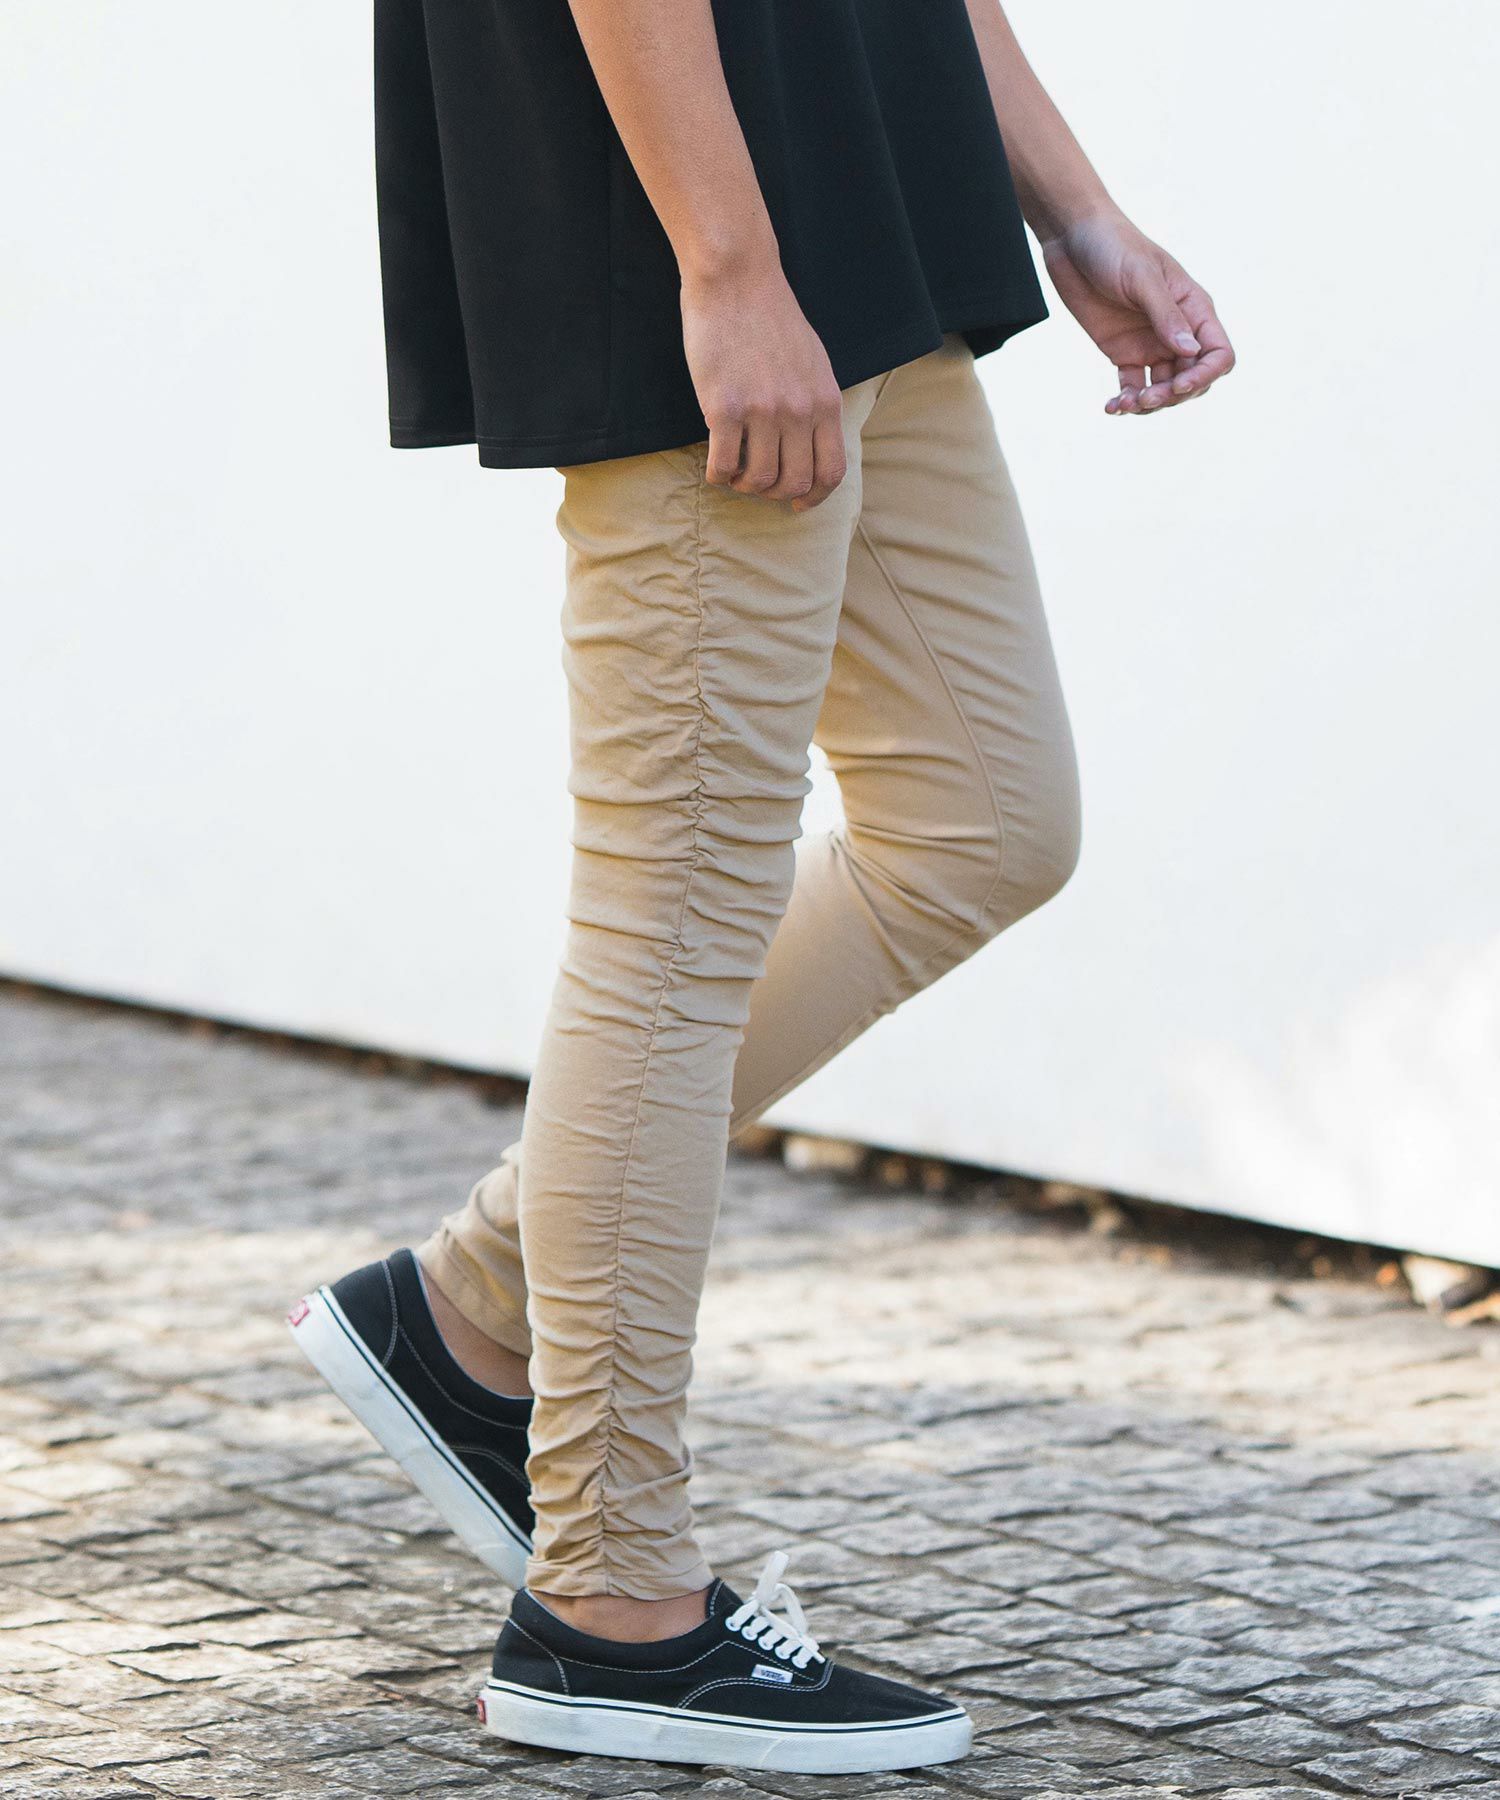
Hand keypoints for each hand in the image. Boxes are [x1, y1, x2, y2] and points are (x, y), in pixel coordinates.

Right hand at [680, 263, 846, 509]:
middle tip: (757, 482)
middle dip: (774, 493)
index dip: (816, 497)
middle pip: (794, 482)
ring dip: (744, 485)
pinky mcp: (724, 408)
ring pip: (758, 480)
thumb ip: (816, 403)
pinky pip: (723, 465)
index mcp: (825, 401)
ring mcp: (762, 412)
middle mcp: (799, 411)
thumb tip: (812, 442)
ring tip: (734, 472)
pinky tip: (715, 465)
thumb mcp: (814, 361)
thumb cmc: (770, 317)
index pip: (832, 471)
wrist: (736, 279)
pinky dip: (718, 475)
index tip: (798, 503)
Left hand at [1042, 212, 1235, 415]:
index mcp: (1193, 308)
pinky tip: (1111, 406)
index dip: (1204, 375)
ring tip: (1123, 405)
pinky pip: (1132, 386)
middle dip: (1173, 396)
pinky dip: (1125, 400)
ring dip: (1148, 403)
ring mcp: (1150, 343)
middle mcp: (1177, 330)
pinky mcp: (1123, 351)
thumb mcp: (1142, 279)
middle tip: (1144, 399)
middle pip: (1192, 378)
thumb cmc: (1113, 247)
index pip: (1218, 354)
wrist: (1073, 238)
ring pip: (1163, 388)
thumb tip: (1190, 353)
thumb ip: (1165, 316)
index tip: (1177, 384)